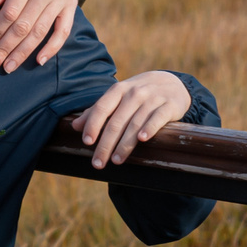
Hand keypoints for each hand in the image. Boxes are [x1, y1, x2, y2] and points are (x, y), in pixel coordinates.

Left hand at [72, 71, 191, 168]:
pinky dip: (149, 128)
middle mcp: (134, 93)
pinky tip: (142, 139)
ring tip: (115, 160)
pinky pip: (157, 118)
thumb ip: (97, 110)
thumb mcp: (118, 96)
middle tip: (98, 163)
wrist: (171, 83)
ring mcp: (152, 99)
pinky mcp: (169, 106)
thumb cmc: (138, 94)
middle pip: (116, 122)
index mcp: (118, 90)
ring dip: (124, 144)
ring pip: (134, 124)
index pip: (102, 108)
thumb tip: (75, 126)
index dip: (93, 125)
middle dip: (105, 144)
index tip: (87, 142)